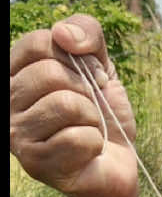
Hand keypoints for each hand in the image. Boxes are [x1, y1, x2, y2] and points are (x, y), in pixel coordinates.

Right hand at [9, 14, 137, 196]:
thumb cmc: (103, 113)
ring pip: (65, 105)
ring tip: (88, 129)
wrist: (117, 163)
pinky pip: (78, 138)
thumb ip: (87, 33)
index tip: (90, 78)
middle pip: (50, 73)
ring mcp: (16, 135)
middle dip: (86, 91)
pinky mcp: (35, 163)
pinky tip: (88, 151)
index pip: (39, 43)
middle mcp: (7, 101)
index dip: (77, 58)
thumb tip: (62, 33)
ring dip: (92, 118)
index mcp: (16, 73)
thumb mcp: (100, 63)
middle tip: (90, 109)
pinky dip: (95, 143)